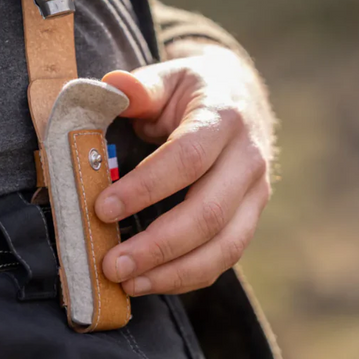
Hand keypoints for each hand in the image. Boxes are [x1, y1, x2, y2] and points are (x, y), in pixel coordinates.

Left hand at [96, 46, 274, 295]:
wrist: (241, 96)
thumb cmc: (192, 89)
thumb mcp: (168, 76)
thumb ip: (140, 86)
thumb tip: (111, 88)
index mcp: (223, 117)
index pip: (187, 158)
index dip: (145, 187)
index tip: (102, 208)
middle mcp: (248, 159)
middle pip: (208, 213)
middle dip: (157, 244)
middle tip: (111, 262)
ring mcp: (256, 192)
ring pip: (224, 245)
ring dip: (173, 271)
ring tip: (127, 282)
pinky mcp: (250, 216)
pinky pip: (225, 256)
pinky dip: (188, 276)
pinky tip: (150, 281)